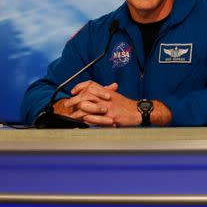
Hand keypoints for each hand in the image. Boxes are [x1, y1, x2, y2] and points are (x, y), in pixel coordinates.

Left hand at [54, 81, 171, 126]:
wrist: (139, 111)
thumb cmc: (127, 105)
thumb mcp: (116, 96)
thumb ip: (105, 93)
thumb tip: (94, 94)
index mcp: (107, 91)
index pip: (90, 85)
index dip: (80, 86)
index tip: (73, 91)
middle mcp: (106, 98)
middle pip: (86, 95)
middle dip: (74, 100)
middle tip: (67, 104)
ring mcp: (108, 108)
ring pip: (88, 107)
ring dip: (78, 112)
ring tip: (72, 115)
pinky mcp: (111, 118)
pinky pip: (96, 119)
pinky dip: (87, 120)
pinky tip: (82, 121)